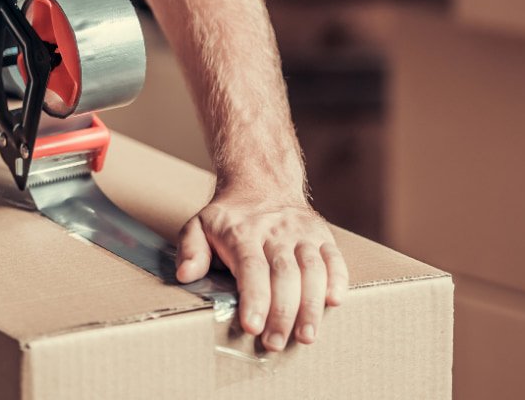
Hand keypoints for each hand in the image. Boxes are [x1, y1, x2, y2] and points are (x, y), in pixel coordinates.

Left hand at [175, 184, 347, 351]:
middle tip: (275, 342)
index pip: (251, 268)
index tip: (252, 326)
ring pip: (311, 269)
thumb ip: (191, 249)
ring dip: (311, 304)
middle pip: (283, 274)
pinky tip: (334, 303)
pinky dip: (338, 280)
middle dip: (282, 312)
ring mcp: (302, 233)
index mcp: (243, 233)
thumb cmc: (229, 216)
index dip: (254, 299)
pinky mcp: (322, 236)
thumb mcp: (199, 225)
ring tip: (306, 336)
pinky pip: (334, 258)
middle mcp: (275, 232)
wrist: (263, 182)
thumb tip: (186, 274)